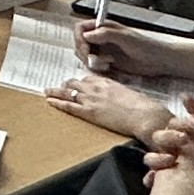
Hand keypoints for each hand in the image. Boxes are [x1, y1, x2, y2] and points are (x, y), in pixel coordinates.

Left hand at [44, 71, 173, 141]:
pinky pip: (68, 106)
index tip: (77, 83)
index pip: (89, 79)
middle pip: (76, 83)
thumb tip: (119, 100)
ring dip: (57, 91)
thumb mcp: (130, 95)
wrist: (145, 115)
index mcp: (108, 82)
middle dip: (67, 85)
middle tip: (60, 86)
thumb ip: (120, 95)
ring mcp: (91, 99)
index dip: (81, 82)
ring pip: (68, 92)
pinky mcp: (89, 112)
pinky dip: (57, 102)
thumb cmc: (143, 107)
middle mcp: (97, 88)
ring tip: (48, 91)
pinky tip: (49, 101)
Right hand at [73, 18, 181, 79]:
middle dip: (84, 53)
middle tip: (93, 59)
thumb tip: (87, 35)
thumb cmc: (146, 45)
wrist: (157, 60)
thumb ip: (105, 34)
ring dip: (91, 62)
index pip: (80, 29)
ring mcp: (104, 50)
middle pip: (80, 44)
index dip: (79, 39)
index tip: (85, 49)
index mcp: (104, 27)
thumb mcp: (125, 37)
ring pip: (85, 56)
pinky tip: (109, 67)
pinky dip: (97, 68)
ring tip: (105, 63)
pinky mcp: (107, 61)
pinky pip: (93, 66)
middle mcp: (101, 37)